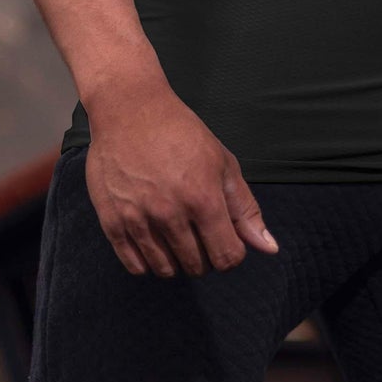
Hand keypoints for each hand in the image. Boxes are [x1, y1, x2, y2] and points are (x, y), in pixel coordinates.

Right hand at [83, 77, 279, 277]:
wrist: (130, 111)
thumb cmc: (182, 134)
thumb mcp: (223, 164)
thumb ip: (245, 209)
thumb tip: (269, 248)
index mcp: (203, 199)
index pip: (227, 257)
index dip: (232, 253)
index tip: (224, 238)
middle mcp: (170, 214)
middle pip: (197, 266)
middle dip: (205, 257)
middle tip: (199, 233)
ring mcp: (138, 220)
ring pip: (166, 270)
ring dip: (177, 262)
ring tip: (177, 237)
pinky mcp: (111, 222)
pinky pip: (135, 266)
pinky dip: (148, 263)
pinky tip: (154, 244)